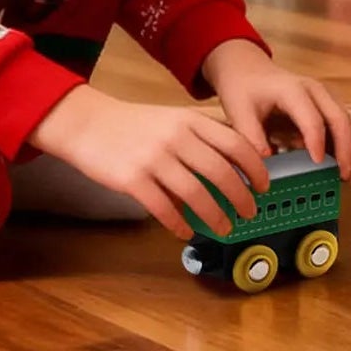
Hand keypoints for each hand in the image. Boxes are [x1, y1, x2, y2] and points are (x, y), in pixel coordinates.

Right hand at [26, 87, 268, 239]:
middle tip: (250, 212)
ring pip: (196, 194)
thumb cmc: (134, 125)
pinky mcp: (132, 179)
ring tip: (225, 228)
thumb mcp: (173, 118)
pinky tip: (186, 233)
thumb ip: (202, 136)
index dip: (255, 168)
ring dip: (216, 216)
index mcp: (190, 120)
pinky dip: (179, 224)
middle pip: (221, 172)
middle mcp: (176, 137)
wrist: (86, 123)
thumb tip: (237, 164)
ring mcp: (154, 158)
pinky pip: (164, 208)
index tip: (263, 186)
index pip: (236, 144)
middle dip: (241, 197)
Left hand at [200, 40, 350, 181]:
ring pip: (350, 122)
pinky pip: (346, 125)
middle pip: (340, 119)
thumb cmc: (244, 90)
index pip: (312, 118)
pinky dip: (349, 146)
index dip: (317, 142)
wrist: (249, 70)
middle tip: (345, 176)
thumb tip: (265, 163)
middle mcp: (315, 90)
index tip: (317, 164)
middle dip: (346, 149)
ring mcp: (326, 96)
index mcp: (292, 90)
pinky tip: (344, 167)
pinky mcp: (329, 105)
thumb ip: (251, 137)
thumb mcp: (239, 112)